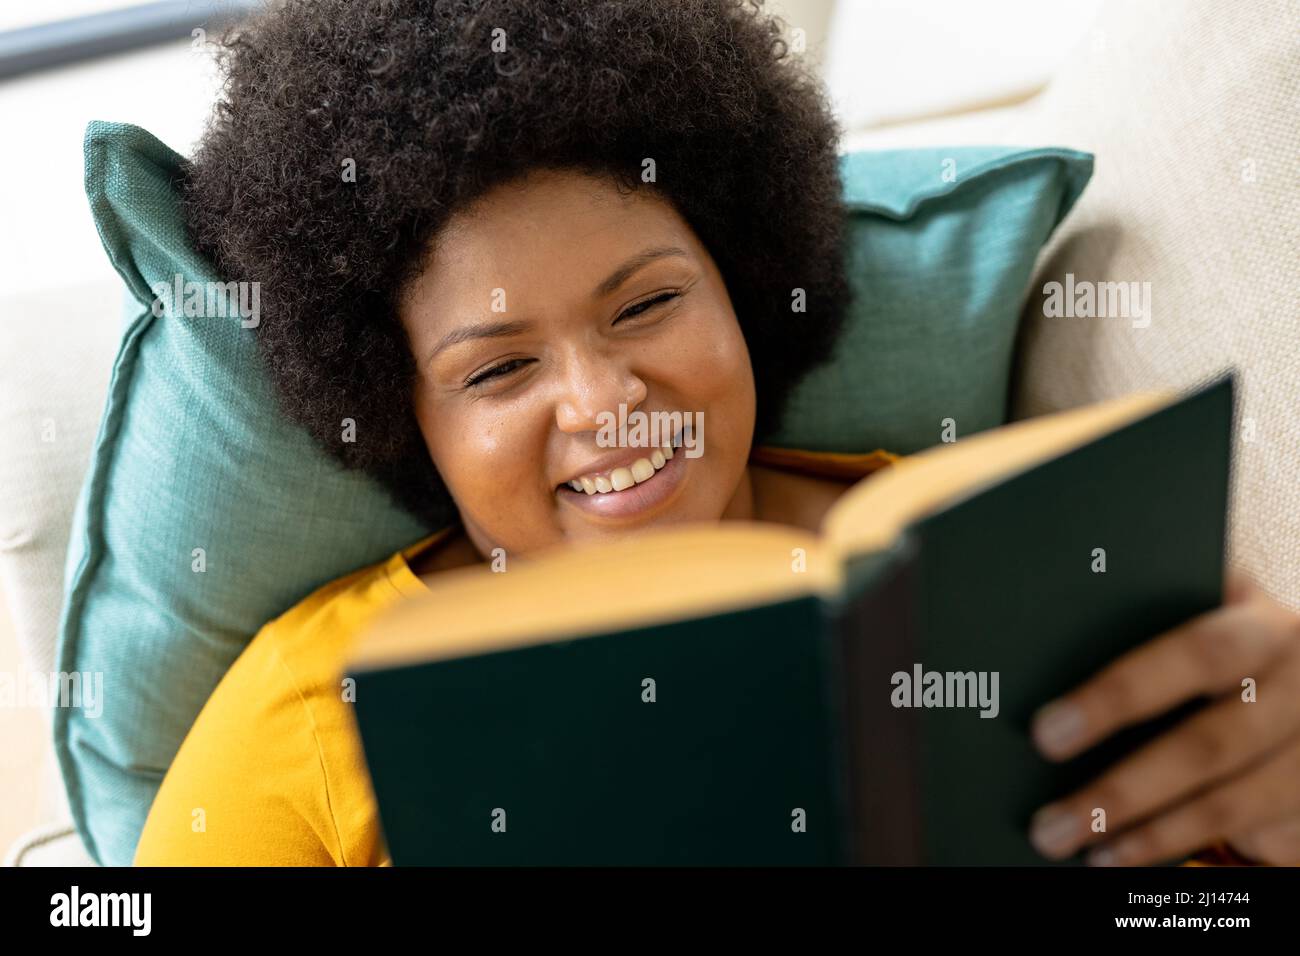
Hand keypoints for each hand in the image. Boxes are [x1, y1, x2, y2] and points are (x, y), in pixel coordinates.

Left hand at [1027, 568, 1299, 864]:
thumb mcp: (1207, 611)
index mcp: (1262, 629)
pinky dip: (1191, 851)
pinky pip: (1261, 839)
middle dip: (1122, 792)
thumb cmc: (1234, 640)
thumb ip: (1148, 617)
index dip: (1118, 696)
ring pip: (1231, 805)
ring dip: (1153, 837)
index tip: (1047, 733)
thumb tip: (1043, 643)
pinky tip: (1138, 856)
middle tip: (1052, 824)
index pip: (1192, 657)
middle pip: (1206, 748)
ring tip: (1089, 853)